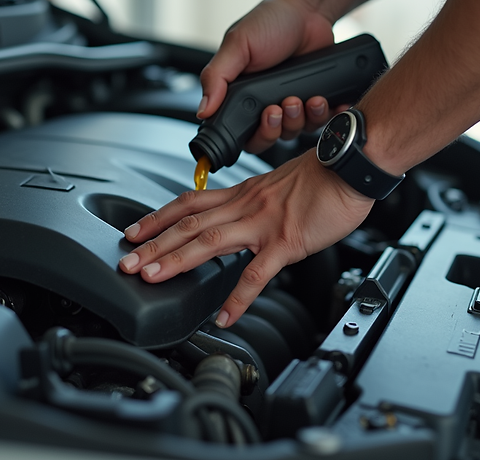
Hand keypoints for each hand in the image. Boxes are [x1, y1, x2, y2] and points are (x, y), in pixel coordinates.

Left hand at [118, 152, 373, 327]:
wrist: (352, 164)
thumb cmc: (325, 176)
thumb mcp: (280, 185)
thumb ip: (257, 204)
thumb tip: (242, 220)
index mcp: (244, 193)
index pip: (189, 203)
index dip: (158, 218)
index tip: (134, 232)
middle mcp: (246, 205)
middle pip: (189, 224)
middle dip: (153, 244)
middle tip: (126, 262)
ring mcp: (264, 223)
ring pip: (209, 241)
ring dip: (176, 260)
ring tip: (152, 278)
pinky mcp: (286, 241)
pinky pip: (256, 273)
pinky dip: (238, 297)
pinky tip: (225, 315)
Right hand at [199, 0, 337, 152]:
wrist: (307, 9)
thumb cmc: (269, 22)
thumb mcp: (236, 45)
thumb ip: (217, 77)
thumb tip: (202, 110)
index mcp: (240, 97)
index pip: (242, 134)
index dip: (255, 135)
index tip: (264, 117)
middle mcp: (265, 105)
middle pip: (270, 139)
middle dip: (279, 127)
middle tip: (283, 106)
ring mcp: (291, 105)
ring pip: (296, 132)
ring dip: (302, 119)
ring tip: (306, 98)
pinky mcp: (314, 101)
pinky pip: (321, 120)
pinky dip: (325, 115)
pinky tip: (325, 101)